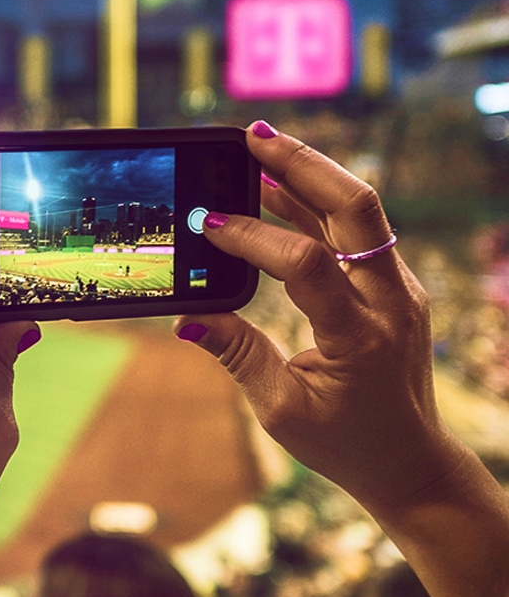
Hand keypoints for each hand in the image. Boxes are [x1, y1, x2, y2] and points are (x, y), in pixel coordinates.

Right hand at [175, 122, 463, 513]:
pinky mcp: (391, 284)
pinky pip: (356, 231)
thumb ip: (237, 355)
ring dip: (308, 175)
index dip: (254, 238)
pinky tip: (278, 191)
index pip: (307, 264)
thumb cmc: (344, 442)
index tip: (207, 225)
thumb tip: (187, 319)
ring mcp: (398, 287)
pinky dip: (316, 205)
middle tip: (251, 136)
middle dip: (301, 165)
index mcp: (360, 336)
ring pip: (359, 210)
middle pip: (355, 208)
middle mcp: (390, 301)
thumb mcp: (280, 409)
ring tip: (257, 150)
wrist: (409, 459)